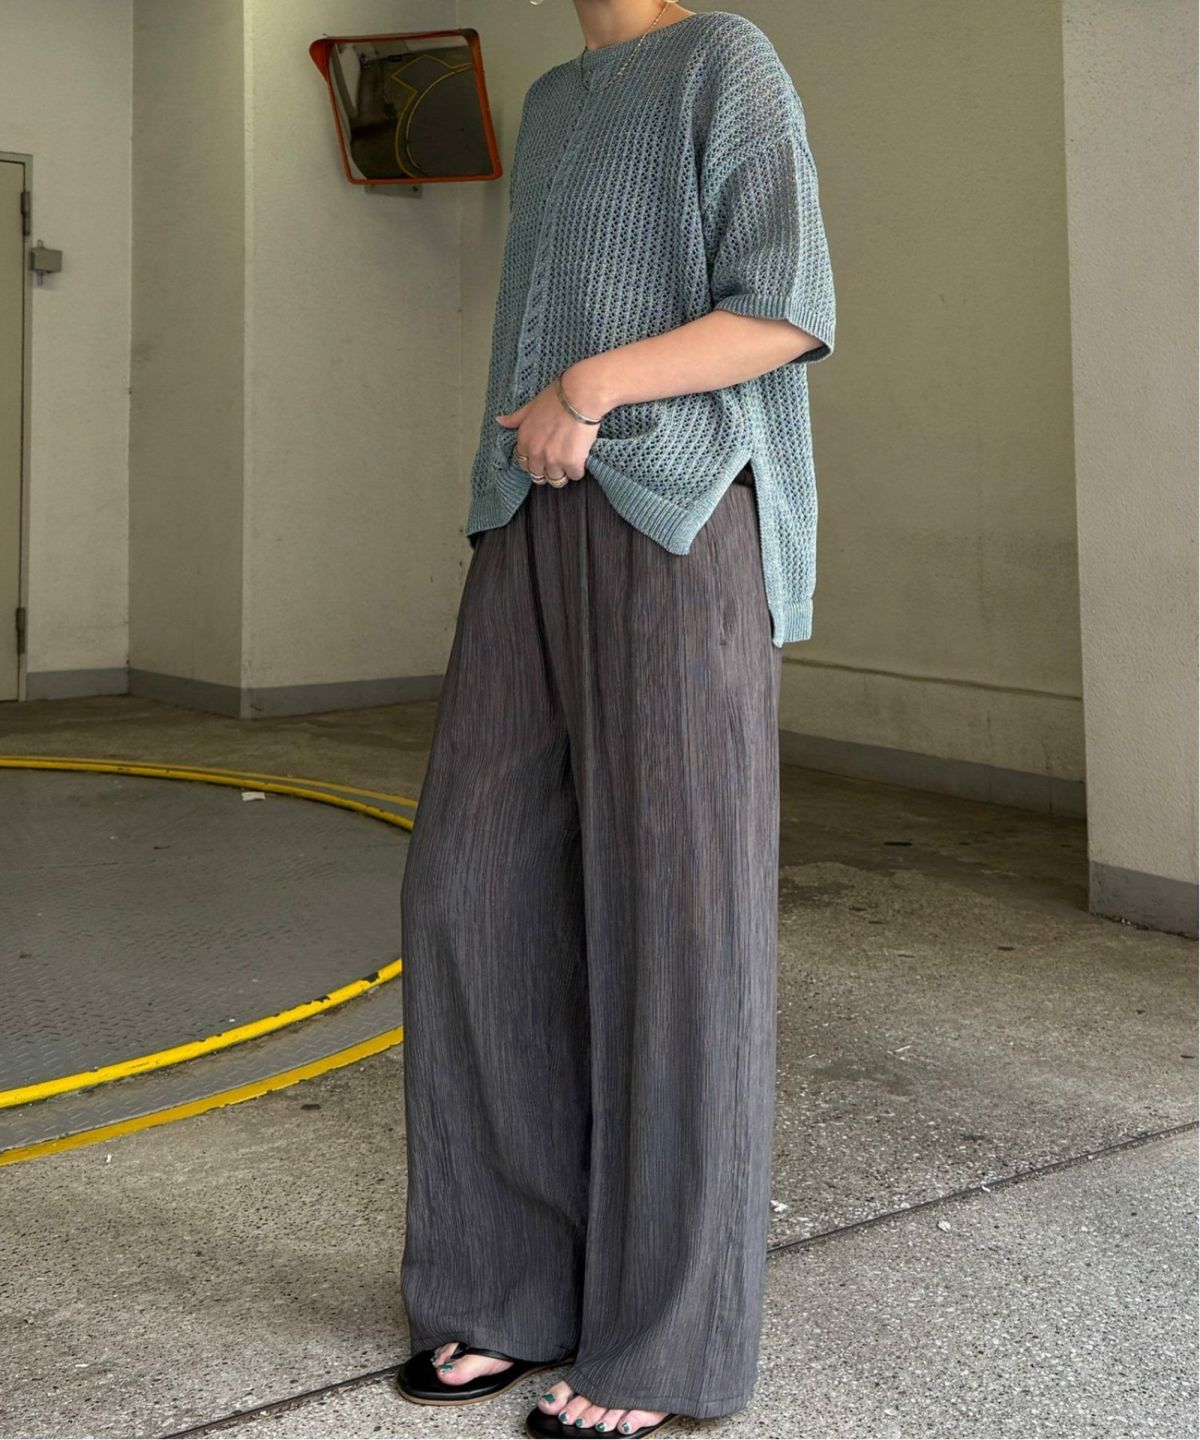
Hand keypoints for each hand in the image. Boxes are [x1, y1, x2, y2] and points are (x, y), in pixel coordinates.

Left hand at [494, 367, 610, 486]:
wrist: (578, 396)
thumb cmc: (556, 398)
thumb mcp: (530, 407)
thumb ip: (515, 418)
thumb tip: (499, 420)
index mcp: (524, 440)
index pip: (523, 462)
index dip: (533, 461)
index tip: (542, 457)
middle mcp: (536, 453)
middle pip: (538, 475)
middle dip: (546, 471)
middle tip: (557, 462)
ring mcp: (553, 460)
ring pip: (555, 480)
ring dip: (562, 473)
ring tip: (569, 463)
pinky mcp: (572, 463)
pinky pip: (574, 475)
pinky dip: (578, 470)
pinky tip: (581, 459)